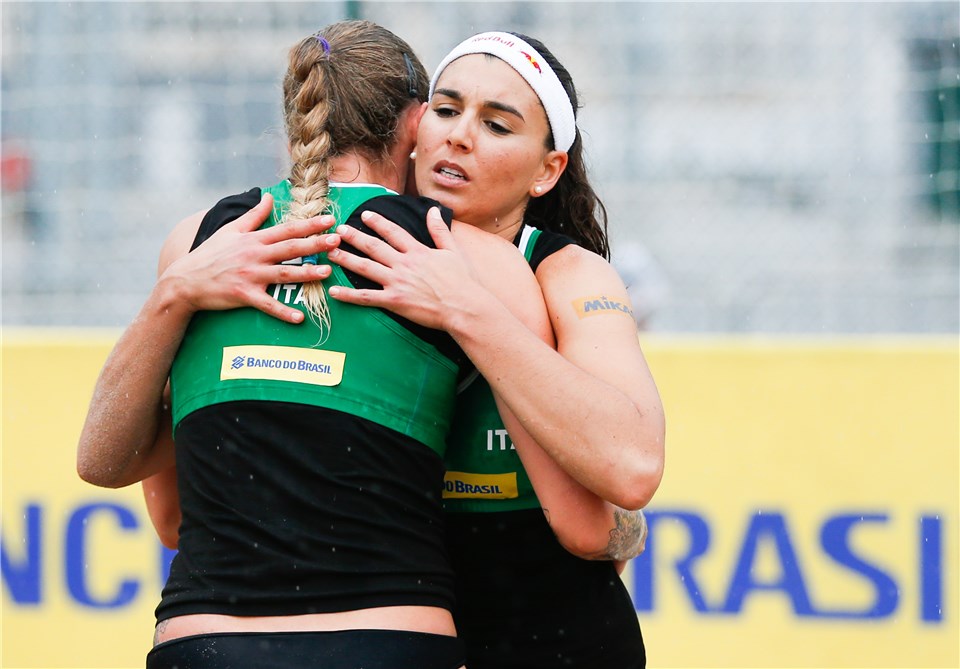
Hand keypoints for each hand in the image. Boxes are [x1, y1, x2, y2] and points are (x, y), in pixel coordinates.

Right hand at [162, 194, 339, 322]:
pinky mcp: (244, 295)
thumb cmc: (210, 254)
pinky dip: (283, 311)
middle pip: (290, 249)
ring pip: (283, 274)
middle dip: (315, 244)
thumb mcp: (231, 230)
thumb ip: (254, 215)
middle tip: (336, 242)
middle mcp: (254, 255)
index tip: (329, 220)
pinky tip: (300, 317)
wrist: (185, 280)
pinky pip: (267, 304)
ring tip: (327, 273)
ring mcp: (250, 275)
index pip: (286, 229)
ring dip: (306, 274)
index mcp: (253, 239)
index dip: (309, 225)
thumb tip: (267, 195)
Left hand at [327, 207, 478, 330]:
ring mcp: (397, 282)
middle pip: (373, 247)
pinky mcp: (394, 301)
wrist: (464, 307)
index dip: (377, 222)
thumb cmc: (462, 281)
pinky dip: (349, 295)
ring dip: (346, 259)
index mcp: (418, 251)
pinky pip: (366, 297)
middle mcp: (404, 264)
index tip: (365, 214)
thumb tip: (434, 210)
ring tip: (330, 253)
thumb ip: (439, 230)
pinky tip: (334, 291)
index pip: (393, 232)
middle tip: (338, 231)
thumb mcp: (452, 251)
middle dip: (354, 237)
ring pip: (365, 268)